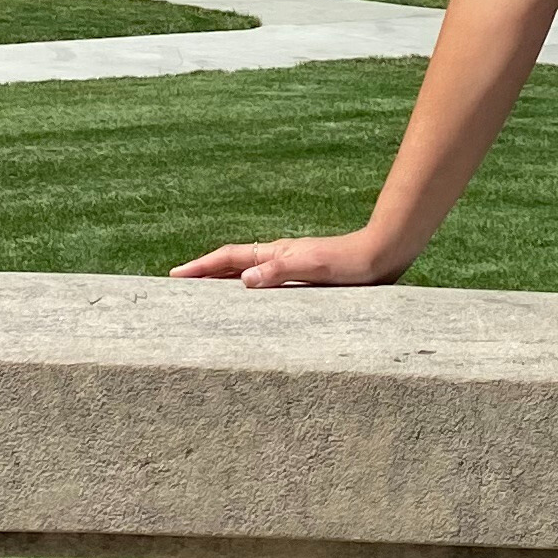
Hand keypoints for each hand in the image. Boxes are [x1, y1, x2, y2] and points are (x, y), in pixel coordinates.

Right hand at [171, 230, 408, 288]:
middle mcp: (279, 258)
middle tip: (179, 286)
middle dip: (205, 273)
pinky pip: (266, 285)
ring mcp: (291, 268)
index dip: (201, 267)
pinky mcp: (305, 279)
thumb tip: (245, 279)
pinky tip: (251, 304)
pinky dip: (248, 291)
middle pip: (233, 264)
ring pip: (248, 274)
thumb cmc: (351, 263)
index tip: (175, 275)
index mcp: (277, 253)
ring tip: (204, 297)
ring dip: (224, 282)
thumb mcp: (314, 267)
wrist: (383, 256)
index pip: (229, 258)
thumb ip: (280, 271)